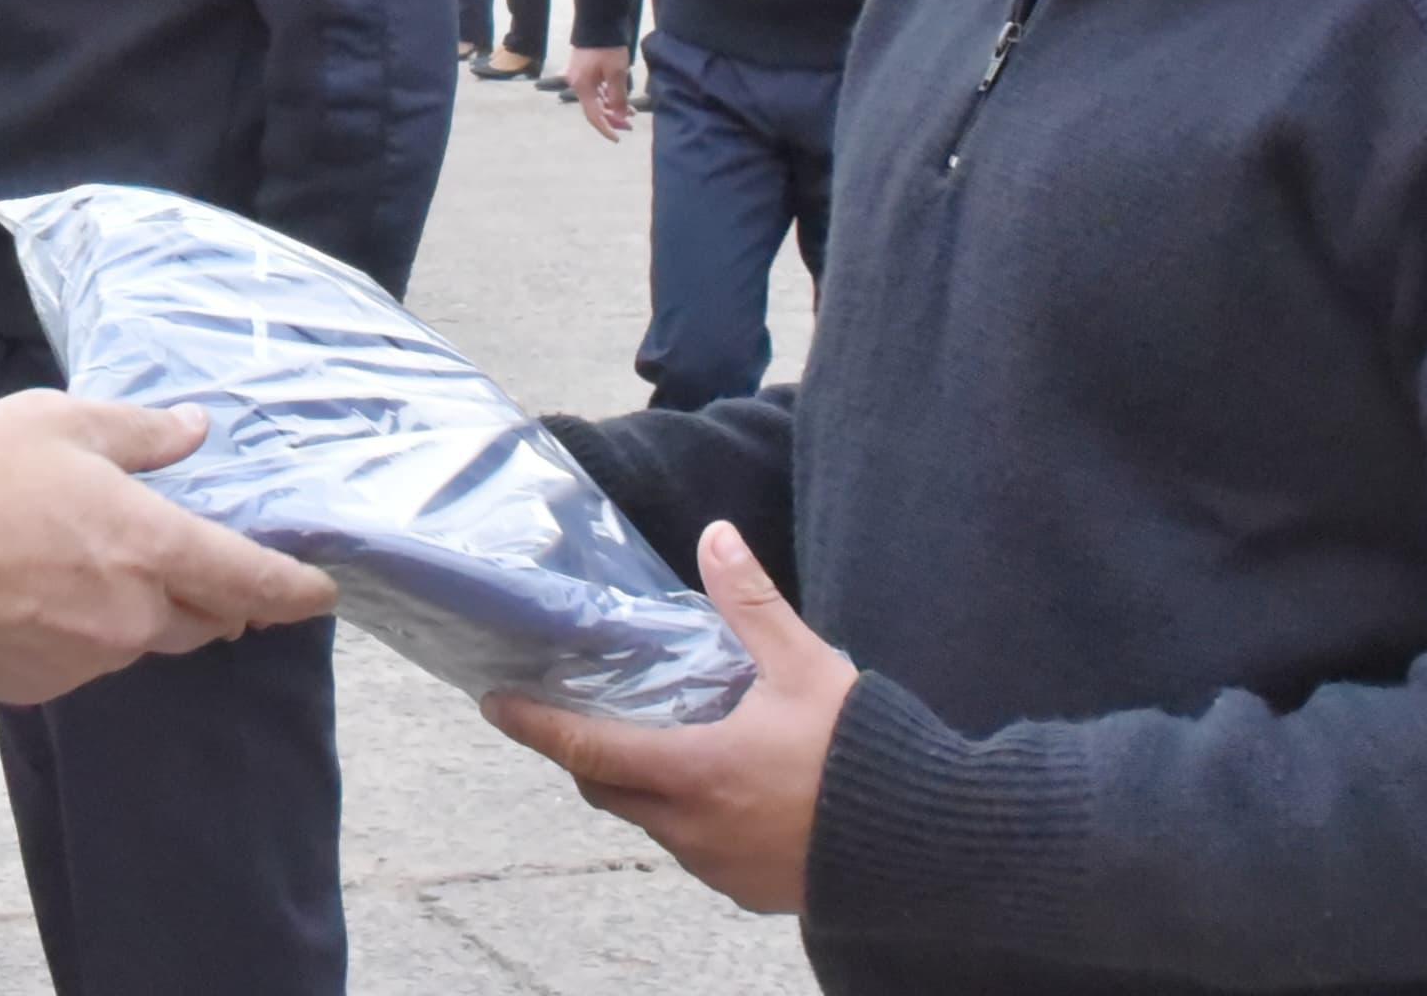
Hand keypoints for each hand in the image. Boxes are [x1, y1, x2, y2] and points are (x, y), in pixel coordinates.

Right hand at [0, 390, 335, 705]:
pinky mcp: (42, 686)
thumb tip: (194, 429)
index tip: (320, 593)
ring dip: (146, 612)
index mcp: (152, 546)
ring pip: (146, 640)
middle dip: (218, 598)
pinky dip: (87, 632)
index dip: (293, 590)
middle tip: (202, 564)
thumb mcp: (59, 421)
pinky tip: (43, 595)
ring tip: (99, 566)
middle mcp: (135, 616)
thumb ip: (139, 432)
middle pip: (208, 620)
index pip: (251, 580)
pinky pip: (89, 660)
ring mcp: (89, 659)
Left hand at [484, 524, 853, 915]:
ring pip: (652, 825)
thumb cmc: (864, 756)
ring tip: (653, 748)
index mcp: (694, 772)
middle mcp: (693, 827)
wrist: (930, 848)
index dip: (535, 726)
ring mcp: (719, 867)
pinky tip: (715, 791)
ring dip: (641, 790)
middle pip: (608, 792)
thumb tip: (715, 536)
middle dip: (584, 758)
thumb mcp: (806, 667)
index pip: (586, 751)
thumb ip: (752, 603)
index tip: (496, 705)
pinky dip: (686, 819)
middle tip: (575, 720)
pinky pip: (694, 852)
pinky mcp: (750, 890)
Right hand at [566, 46, 634, 139]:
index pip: (593, 115)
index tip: (618, 138)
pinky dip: (607, 96)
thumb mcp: (617, 74)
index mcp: (582, 86)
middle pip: (594, 108)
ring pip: (596, 98)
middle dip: (612, 118)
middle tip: (630, 125)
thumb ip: (618, 97)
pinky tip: (619, 98)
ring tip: (630, 111)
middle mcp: (577, 83)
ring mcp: (579, 76)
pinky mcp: (584, 69)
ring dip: (612, 107)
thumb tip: (622, 117)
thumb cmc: (608, 48)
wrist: (599, 22)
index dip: (606, 128)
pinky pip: (596, 89)